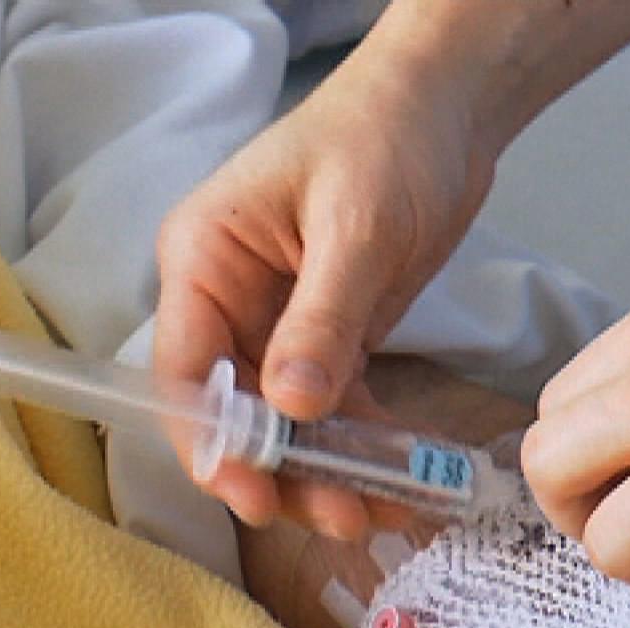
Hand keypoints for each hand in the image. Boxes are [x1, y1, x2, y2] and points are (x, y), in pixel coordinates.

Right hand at [153, 52, 494, 539]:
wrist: (445, 108)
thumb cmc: (386, 139)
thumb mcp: (356, 228)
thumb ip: (324, 319)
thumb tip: (291, 407)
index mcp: (204, 259)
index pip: (184, 367)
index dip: (209, 439)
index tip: (248, 492)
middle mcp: (229, 299)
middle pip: (234, 411)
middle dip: (280, 471)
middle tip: (337, 517)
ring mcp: (277, 324)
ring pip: (286, 424)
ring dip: (327, 473)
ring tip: (379, 514)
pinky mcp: (329, 340)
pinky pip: (336, 410)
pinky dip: (364, 449)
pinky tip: (401, 485)